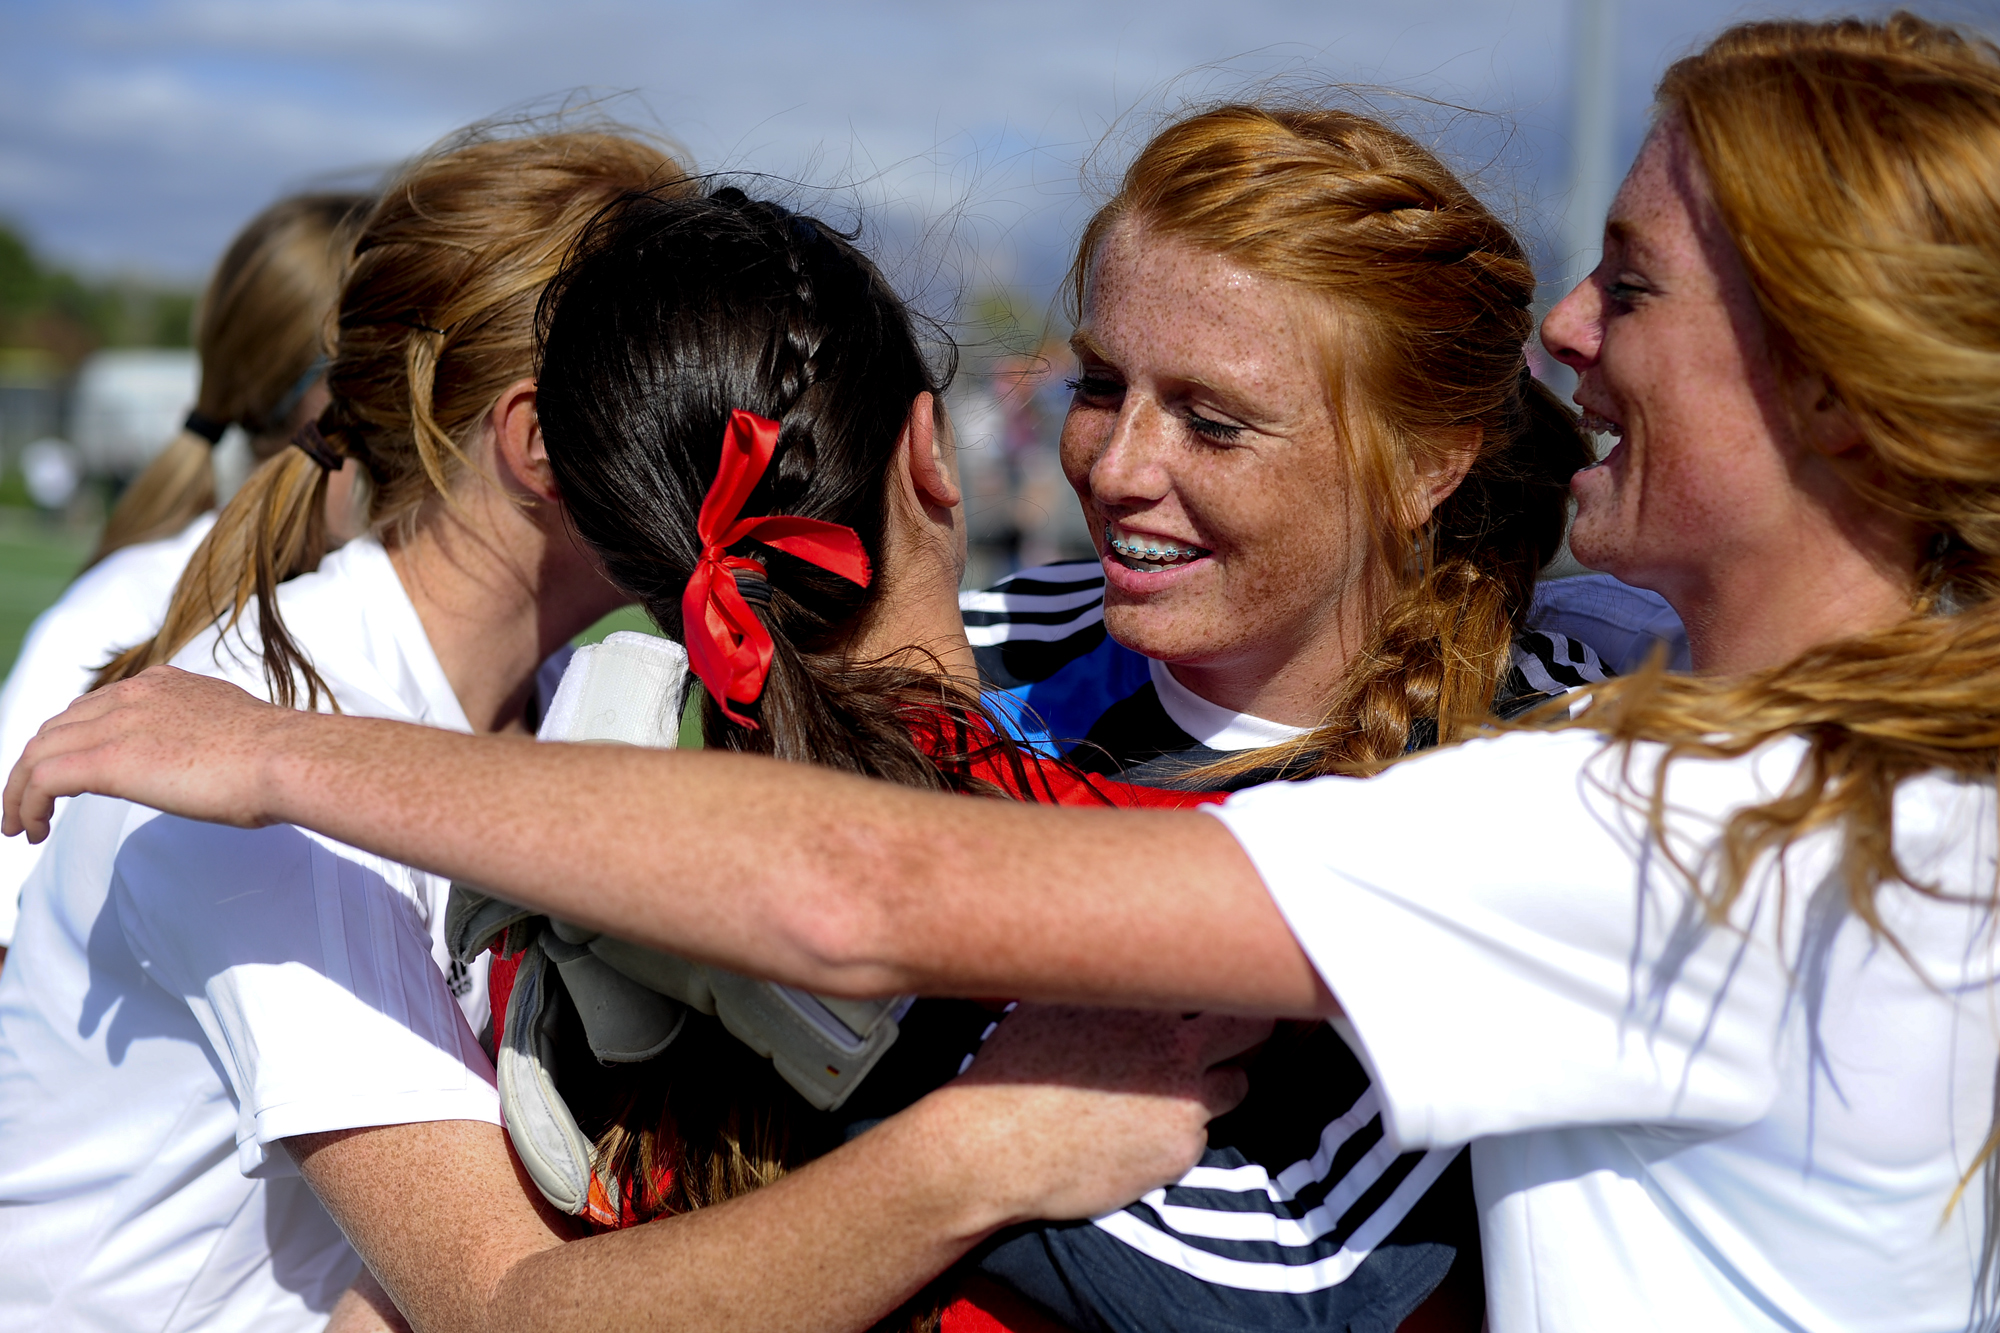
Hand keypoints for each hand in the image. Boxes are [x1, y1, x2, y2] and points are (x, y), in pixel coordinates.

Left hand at [3, 666, 295, 841]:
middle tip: (31, 805)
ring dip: (19, 790)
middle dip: (33, 766)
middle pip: (56, 727)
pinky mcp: (108, 759)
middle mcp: (132, 695)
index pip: (93, 707)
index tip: (68, 777)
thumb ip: (201, 734)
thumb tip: (203, 759)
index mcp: (163, 684)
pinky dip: (24, 803)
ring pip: (36, 751)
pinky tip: (31, 829)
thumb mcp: (231, 730)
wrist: (286, 758)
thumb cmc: (277, 757)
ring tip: (19, 824)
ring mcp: (117, 724)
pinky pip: (41, 779)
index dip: (71, 742)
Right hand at [916, 1004, 1269, 1224]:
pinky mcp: (1179, 1149)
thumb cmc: (1011, 1073)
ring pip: (1237, 1085)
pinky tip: (1137, 1134)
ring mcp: (1184, 1099)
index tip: (1221, 984)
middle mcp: (1175, 1045)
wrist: (994, 1147)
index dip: (1219, 983)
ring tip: (1177, 1090)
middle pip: (1252, 1027)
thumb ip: (1101, 983)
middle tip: (1239, 1031)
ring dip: (1218, 1084)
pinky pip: (1201, 1135)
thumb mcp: (1051, 1002)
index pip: (1215, 977)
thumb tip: (1112, 955)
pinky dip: (1179, 1133)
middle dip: (1250, 1027)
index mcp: (1145, 1000)